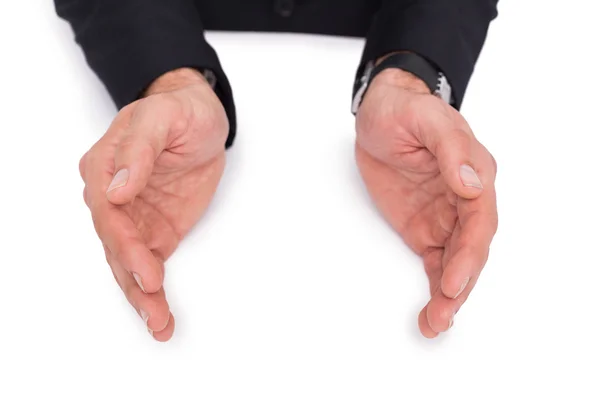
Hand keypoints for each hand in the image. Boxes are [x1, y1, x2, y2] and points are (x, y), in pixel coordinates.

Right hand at [80, 68, 227, 340]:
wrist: (201, 119)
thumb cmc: (179, 112)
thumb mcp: (162, 116)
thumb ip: (139, 148)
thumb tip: (117, 189)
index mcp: (104, 167)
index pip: (108, 212)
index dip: (125, 244)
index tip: (146, 268)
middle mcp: (113, 198)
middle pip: (116, 246)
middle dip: (134, 281)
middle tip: (154, 310)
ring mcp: (134, 218)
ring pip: (129, 263)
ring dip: (142, 296)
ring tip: (160, 324)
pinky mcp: (156, 231)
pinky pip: (149, 264)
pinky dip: (153, 290)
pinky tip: (161, 315)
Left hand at [355, 68, 497, 337]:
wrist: (378, 115)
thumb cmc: (404, 111)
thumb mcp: (425, 118)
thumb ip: (451, 149)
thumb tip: (472, 184)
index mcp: (473, 173)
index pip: (479, 220)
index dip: (469, 254)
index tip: (453, 280)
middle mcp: (464, 200)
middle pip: (470, 249)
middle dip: (459, 283)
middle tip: (442, 313)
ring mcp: (444, 217)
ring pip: (454, 262)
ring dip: (449, 295)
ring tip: (435, 324)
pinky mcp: (424, 228)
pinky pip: (435, 261)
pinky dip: (434, 287)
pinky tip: (431, 312)